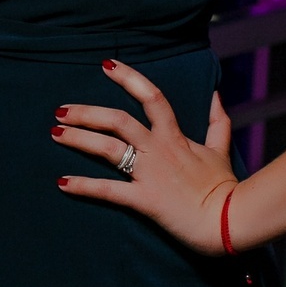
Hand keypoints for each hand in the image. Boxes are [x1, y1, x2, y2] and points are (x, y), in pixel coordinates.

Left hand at [52, 58, 235, 255]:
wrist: (231, 221)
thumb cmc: (224, 187)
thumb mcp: (221, 149)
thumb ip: (216, 121)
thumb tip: (215, 92)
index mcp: (174, 136)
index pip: (151, 97)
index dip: (129, 78)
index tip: (106, 65)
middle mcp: (158, 149)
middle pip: (117, 121)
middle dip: (86, 113)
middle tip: (60, 110)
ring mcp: (149, 174)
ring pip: (107, 148)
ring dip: (77, 139)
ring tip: (55, 134)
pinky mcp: (144, 200)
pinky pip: (108, 190)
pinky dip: (83, 186)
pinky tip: (62, 182)